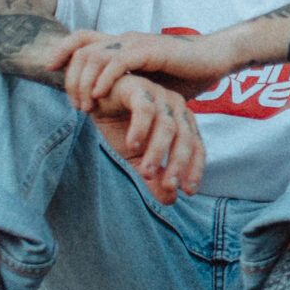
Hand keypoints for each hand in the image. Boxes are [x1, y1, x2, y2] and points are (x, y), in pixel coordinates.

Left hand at [51, 29, 233, 111]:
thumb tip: (110, 104)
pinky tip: (99, 96)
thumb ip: (129, 88)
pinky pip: (117, 62)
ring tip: (85, 105)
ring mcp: (135, 43)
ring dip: (83, 82)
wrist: (216, 59)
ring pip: (94, 55)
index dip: (61, 50)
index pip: (81, 39)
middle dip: (69, 76)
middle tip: (74, 104)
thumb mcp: (148, 83)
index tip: (48, 69)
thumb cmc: (185, 74)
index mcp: (121, 45)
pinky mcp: (149, 51)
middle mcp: (124, 40)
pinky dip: (103, 78)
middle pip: (80, 47)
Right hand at [86, 72, 205, 203]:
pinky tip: (132, 146)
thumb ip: (153, 176)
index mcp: (182, 121)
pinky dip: (140, 128)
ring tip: (145, 172)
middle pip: (184, 138)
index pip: (197, 147)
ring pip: (166, 126)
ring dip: (156, 152)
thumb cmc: (120, 126)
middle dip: (177, 164)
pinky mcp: (139, 87)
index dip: (194, 169)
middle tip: (169, 186)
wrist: (93, 99)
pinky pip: (145, 109)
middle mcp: (176, 106)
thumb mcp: (137, 156)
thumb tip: (170, 201)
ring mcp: (160, 94)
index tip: (188, 192)